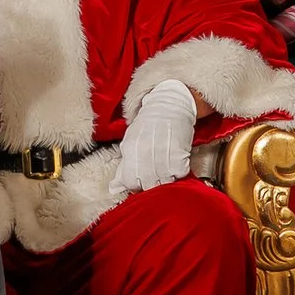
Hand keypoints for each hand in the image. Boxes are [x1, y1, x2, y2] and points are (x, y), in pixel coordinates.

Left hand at [113, 78, 197, 195]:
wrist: (169, 105)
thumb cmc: (149, 125)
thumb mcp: (130, 143)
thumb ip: (123, 168)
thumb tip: (113, 189)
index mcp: (130, 149)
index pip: (130, 181)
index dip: (137, 186)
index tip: (142, 183)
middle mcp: (144, 151)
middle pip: (149, 184)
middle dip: (153, 184)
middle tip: (158, 176)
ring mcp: (162, 151)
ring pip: (165, 180)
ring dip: (168, 178)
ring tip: (168, 168)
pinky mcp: (179, 150)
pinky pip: (180, 172)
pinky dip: (180, 170)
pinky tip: (177, 161)